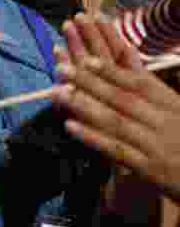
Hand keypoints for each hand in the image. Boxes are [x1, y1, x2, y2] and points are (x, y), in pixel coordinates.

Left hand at [54, 14, 179, 203]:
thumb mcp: (177, 110)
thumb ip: (153, 91)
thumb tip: (127, 62)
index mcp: (171, 104)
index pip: (139, 82)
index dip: (112, 70)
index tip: (87, 57)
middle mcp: (162, 120)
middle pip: (122, 97)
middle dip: (90, 81)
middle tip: (61, 67)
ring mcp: (155, 144)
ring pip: (115, 121)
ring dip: (84, 106)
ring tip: (58, 93)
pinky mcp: (148, 168)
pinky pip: (116, 150)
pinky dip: (92, 137)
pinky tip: (70, 127)